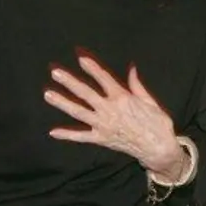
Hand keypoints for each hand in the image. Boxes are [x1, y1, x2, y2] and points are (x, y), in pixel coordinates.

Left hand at [44, 56, 185, 180]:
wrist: (158, 148)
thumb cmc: (157, 123)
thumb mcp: (150, 100)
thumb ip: (136, 85)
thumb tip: (131, 67)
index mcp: (122, 98)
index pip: (103, 78)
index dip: (91, 67)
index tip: (80, 57)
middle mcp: (109, 110)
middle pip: (85, 92)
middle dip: (69, 81)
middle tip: (55, 72)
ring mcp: (103, 125)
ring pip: (78, 112)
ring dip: (62, 102)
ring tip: (47, 94)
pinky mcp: (101, 139)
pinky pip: (81, 136)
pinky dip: (67, 134)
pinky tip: (53, 131)